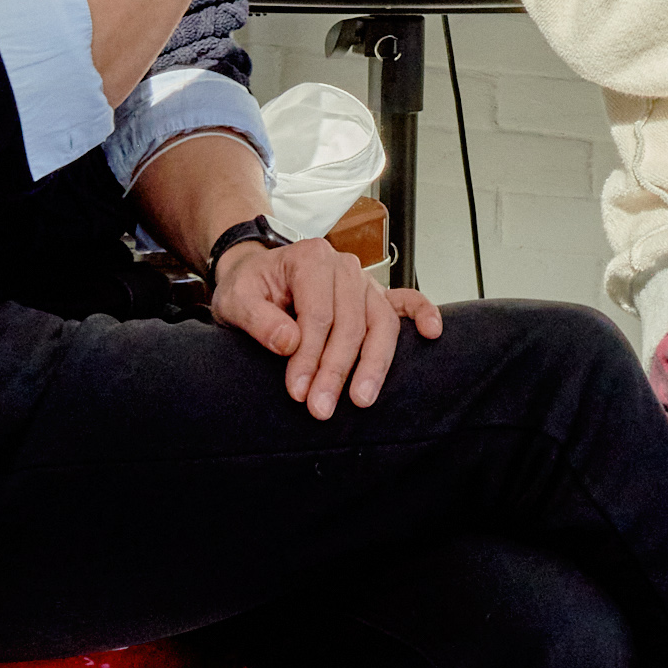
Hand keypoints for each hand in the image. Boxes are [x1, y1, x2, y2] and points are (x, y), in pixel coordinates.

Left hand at [212, 230, 444, 417]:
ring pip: (381, 323)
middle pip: (351, 323)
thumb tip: (289, 342)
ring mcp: (364, 282)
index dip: (310, 356)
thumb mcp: (235, 300)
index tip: (298, 391)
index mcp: (310, 259)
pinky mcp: (375, 297)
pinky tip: (431, 333)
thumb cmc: (248, 289)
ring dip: (374, 364)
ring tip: (362, 399)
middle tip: (322, 408)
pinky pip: (406, 301)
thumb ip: (258, 319)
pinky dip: (422, 314)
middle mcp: (343, 266)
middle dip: (337, 370)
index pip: (318, 314)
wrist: (257, 277)